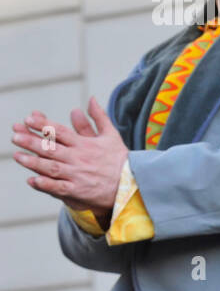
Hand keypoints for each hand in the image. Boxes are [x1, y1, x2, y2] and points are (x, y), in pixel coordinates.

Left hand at [10, 98, 127, 216]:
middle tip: (15, 135)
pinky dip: (45, 184)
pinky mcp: (79, 190)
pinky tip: (32, 180)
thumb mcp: (111, 135)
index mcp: (85, 144)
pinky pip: (59, 188)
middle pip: (51, 148)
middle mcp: (79, 158)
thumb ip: (99, 117)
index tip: (28, 118)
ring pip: (51, 167)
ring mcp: (78, 175)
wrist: (134, 183)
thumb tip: (91, 99)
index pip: (60, 132)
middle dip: (32, 141)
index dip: (44, 125)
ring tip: (17, 156)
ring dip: (33, 162)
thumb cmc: (120, 159)